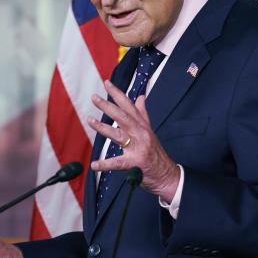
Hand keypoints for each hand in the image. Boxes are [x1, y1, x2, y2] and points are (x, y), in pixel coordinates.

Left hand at [88, 80, 180, 202]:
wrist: (167, 174)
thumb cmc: (155, 153)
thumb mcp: (150, 131)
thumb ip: (143, 114)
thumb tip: (140, 97)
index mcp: (142, 125)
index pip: (129, 106)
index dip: (118, 94)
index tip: (107, 83)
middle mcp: (141, 133)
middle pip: (123, 116)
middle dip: (108, 106)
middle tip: (94, 98)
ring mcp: (138, 147)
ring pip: (119, 134)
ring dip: (103, 127)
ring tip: (90, 121)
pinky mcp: (135, 163)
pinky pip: (118, 163)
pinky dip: (105, 164)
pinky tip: (95, 165)